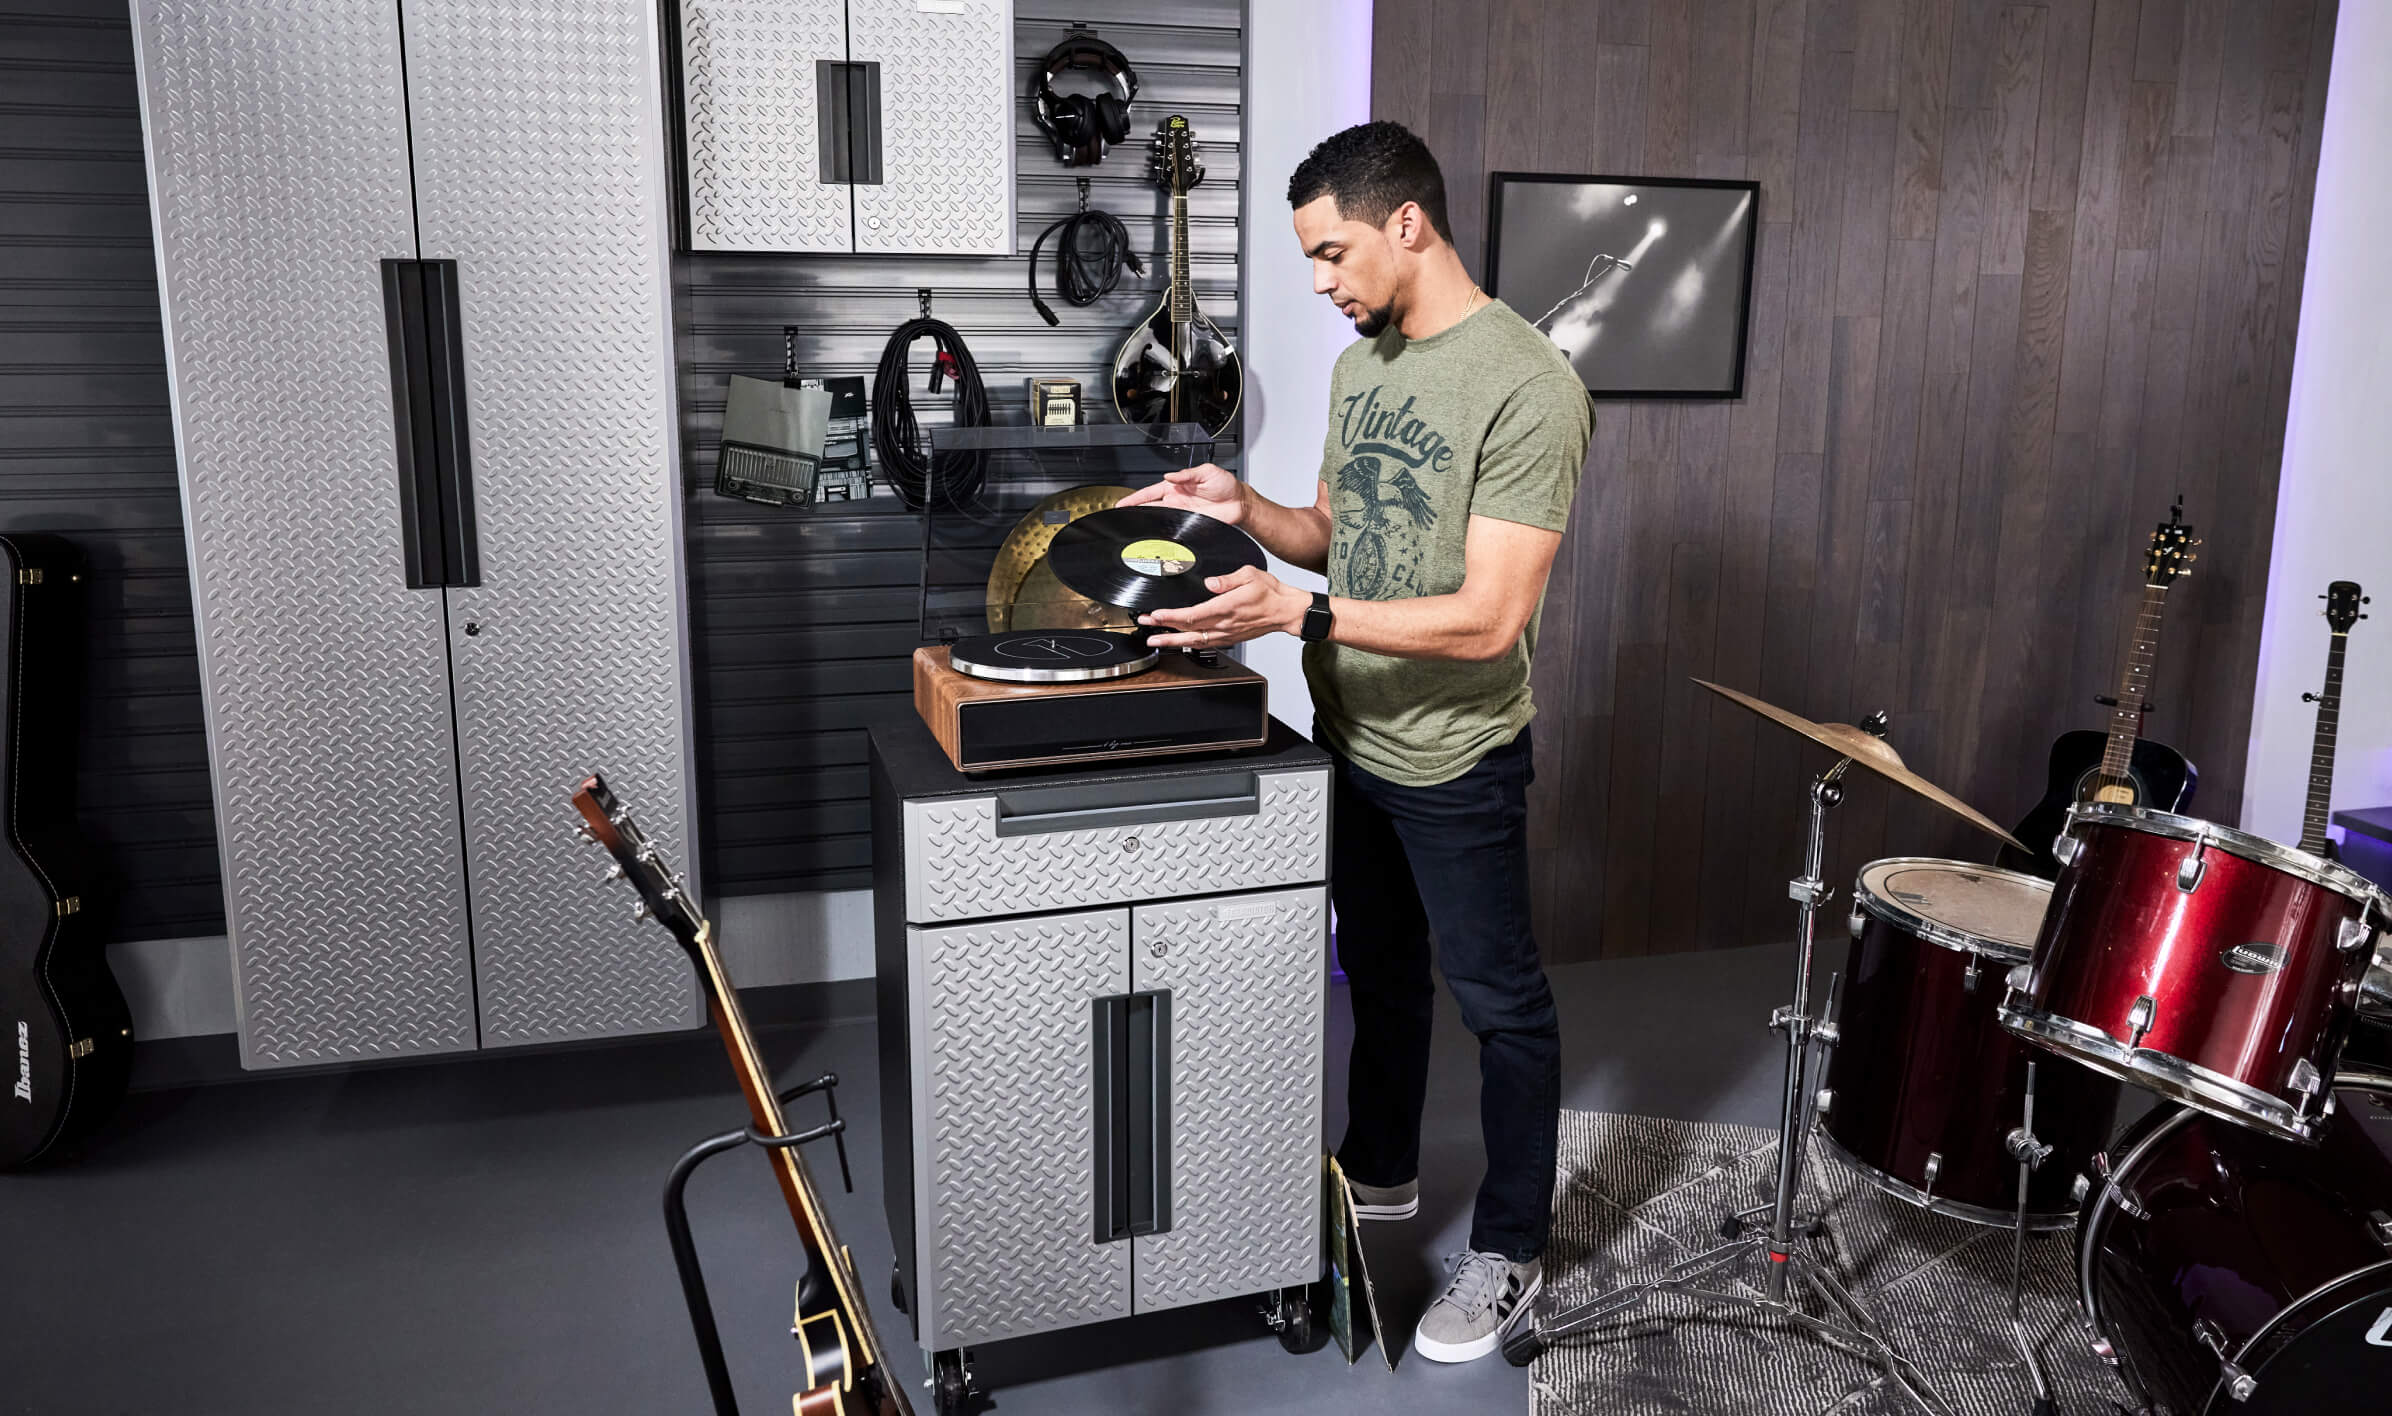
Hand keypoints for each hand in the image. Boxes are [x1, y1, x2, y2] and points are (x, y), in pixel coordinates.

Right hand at [1115, 463, 1245, 524]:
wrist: (1238, 502)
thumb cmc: (1226, 485)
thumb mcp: (1206, 472)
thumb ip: (1187, 474)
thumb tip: (1170, 476)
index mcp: (1176, 486)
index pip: (1150, 492)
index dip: (1135, 498)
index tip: (1122, 503)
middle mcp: (1176, 500)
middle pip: (1150, 507)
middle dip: (1135, 511)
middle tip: (1122, 517)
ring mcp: (1182, 513)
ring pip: (1159, 519)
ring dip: (1147, 522)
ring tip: (1133, 526)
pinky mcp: (1190, 524)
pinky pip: (1174, 528)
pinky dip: (1164, 531)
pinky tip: (1156, 535)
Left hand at [1138, 565, 1309, 647]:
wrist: (1285, 611)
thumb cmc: (1270, 593)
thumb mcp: (1250, 575)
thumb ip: (1227, 579)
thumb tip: (1210, 582)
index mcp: (1227, 608)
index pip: (1193, 615)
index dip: (1171, 617)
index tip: (1156, 615)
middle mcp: (1224, 624)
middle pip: (1188, 630)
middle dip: (1164, 630)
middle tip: (1146, 629)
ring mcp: (1226, 634)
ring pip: (1194, 641)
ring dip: (1172, 641)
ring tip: (1155, 640)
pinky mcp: (1229, 638)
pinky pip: (1205, 643)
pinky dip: (1188, 644)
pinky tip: (1178, 643)